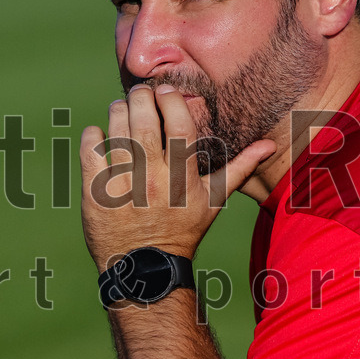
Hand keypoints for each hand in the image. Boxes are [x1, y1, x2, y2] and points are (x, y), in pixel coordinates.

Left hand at [80, 84, 274, 271]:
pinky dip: (92, 135)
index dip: (171, 100)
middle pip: (144, 123)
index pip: (179, 126)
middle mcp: (153, 180)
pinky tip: (99, 133)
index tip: (165, 91)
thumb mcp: (214, 200)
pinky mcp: (96, 194)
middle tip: (140, 93)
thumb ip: (239, 167)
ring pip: (116, 132)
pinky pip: (90, 152)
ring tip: (121, 108)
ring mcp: (122, 187)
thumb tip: (269, 144)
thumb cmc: (183, 228)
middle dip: (140, 98)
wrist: (145, 266)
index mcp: (183, 178)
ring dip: (117, 111)